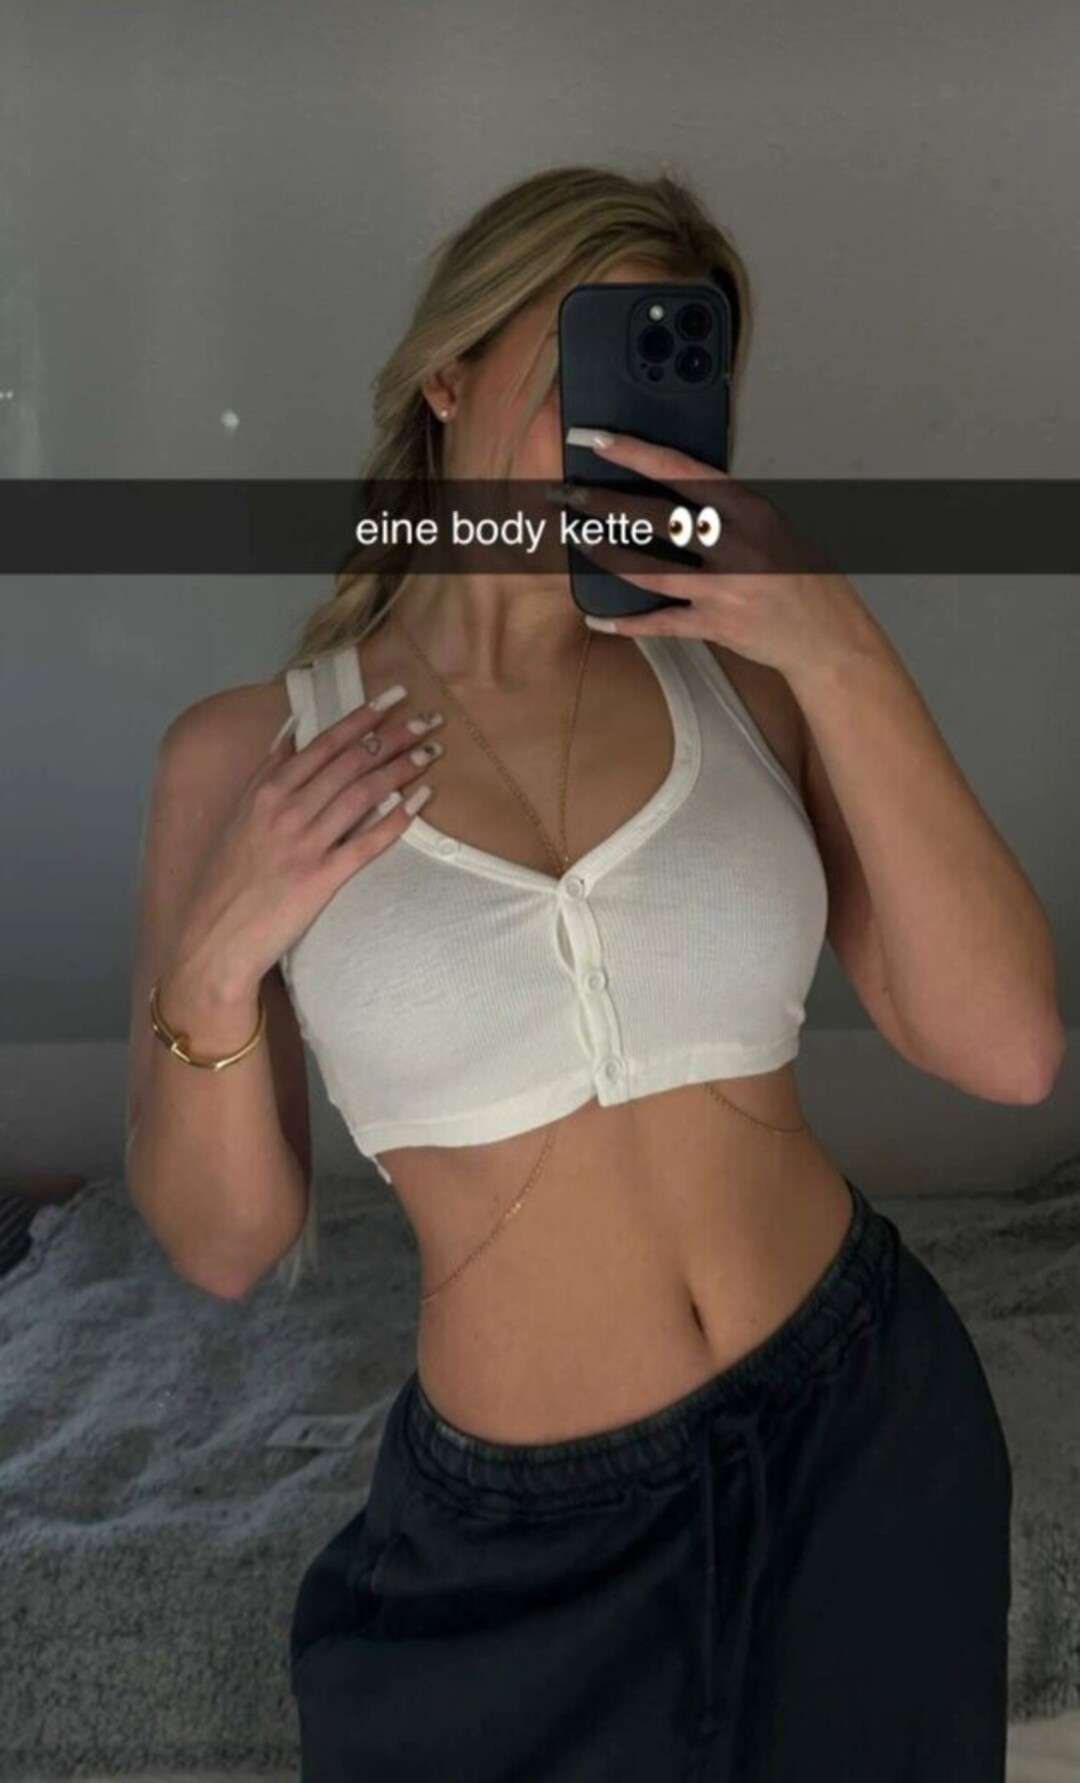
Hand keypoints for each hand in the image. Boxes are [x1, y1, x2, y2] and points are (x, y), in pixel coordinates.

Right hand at [168, 693, 440, 992]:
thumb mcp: (239, 815)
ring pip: (362, 793)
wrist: (215, 937)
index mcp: (266, 791)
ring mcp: (305, 843)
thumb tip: (292, 730)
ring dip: (401, 768)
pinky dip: (396, 818)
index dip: (362, 717)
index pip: (324, 743)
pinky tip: (421, 800)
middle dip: (393, 735)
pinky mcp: (321, 878)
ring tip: (431, 750)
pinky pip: (366, 842)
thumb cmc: (228, 879)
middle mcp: (286, 810)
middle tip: (428, 717)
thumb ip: (267, 772)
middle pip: (350, 761)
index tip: (392, 697)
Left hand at [545, 431, 882, 680]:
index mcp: (749, 508)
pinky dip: (625, 623)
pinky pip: (659, 623)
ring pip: (647, 569)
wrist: (828, 636)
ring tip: (576, 541)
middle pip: (654, 517)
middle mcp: (735, 545)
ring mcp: (724, 588)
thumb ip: (725, 508)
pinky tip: (598, 619)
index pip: (681, 469)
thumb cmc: (799, 575)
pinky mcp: (715, 626)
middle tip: (565, 494)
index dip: (633, 452)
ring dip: (604, 554)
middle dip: (601, 503)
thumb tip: (672, 488)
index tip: (596, 439)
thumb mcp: (769, 525)